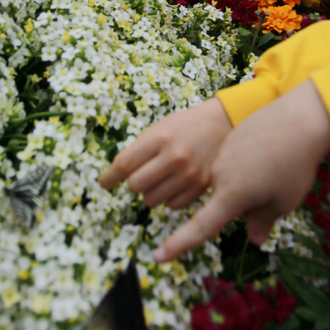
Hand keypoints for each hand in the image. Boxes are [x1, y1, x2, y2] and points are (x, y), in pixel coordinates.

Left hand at [98, 97, 231, 207]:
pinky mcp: (201, 187)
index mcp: (160, 138)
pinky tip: (176, 183)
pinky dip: (169, 198)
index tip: (104, 183)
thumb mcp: (160, 128)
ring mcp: (189, 174)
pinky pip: (172, 206)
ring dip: (151, 191)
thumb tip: (117, 175)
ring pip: (151, 199)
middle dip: (134, 181)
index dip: (109, 177)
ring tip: (162, 177)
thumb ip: (140, 150)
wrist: (224, 123)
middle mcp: (175, 157)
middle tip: (143, 173)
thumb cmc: (186, 125)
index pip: (124, 164)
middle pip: (135, 186)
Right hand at [153, 81, 329, 261]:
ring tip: (276, 166)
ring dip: (245, 180)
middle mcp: (220, 175)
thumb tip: (255, 239)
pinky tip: (270, 150)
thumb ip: (263, 221)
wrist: (299, 116)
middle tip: (274, 187)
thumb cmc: (294, 164)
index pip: (201, 226)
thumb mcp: (284, 200)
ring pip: (227, 179)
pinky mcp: (231, 138)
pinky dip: (247, 162)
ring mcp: (224, 154)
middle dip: (242, 202)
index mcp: (230, 195)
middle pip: (221, 200)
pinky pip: (232, 159)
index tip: (158, 256)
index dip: (179, 243)